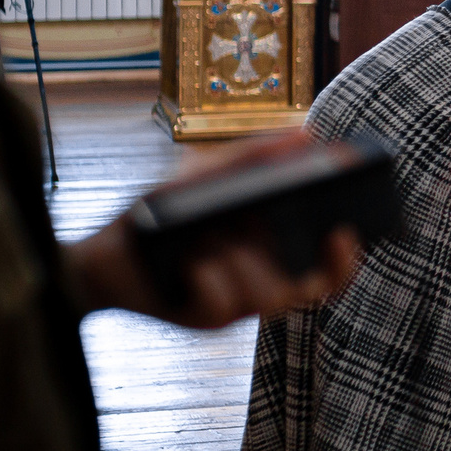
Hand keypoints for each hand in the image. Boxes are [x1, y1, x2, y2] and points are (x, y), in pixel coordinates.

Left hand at [69, 129, 365, 326]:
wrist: (102, 251)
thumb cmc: (159, 212)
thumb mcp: (207, 173)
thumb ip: (257, 155)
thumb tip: (309, 132)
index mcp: (269, 250)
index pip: (324, 265)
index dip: (346, 256)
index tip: (348, 228)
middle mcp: (260, 280)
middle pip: (313, 289)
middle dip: (326, 266)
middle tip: (331, 235)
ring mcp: (235, 302)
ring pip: (270, 298)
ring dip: (249, 262)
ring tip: (218, 236)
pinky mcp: (204, 319)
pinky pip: (223, 305)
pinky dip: (210, 277)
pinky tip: (192, 261)